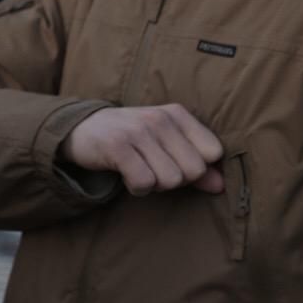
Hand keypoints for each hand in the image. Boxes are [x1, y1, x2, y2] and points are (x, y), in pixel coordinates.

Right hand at [60, 104, 224, 195]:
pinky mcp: (117, 146)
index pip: (213, 152)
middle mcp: (160, 119)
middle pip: (194, 170)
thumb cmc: (131, 140)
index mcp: (177, 114)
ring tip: (139, 170)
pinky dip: (137, 188)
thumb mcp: (165, 144)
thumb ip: (196, 163)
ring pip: (170, 179)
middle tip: (153, 169)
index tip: (174, 163)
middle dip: (175, 179)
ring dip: (154, 185)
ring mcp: (138, 131)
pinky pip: (144, 182)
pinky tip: (127, 176)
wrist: (81, 129)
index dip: (196, 167)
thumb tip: (221, 186)